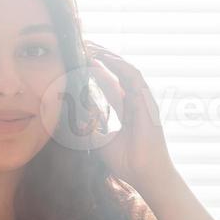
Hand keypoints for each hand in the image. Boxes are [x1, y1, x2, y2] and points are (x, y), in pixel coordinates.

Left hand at [84, 42, 175, 192]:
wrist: (145, 175)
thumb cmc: (127, 162)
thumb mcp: (99, 141)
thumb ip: (89, 127)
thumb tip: (72, 117)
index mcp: (127, 109)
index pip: (111, 82)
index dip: (97, 69)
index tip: (79, 59)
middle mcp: (136, 101)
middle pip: (118, 71)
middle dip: (101, 57)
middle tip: (82, 45)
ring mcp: (143, 100)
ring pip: (125, 69)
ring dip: (108, 56)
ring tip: (90, 46)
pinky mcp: (147, 102)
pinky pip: (134, 77)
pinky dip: (119, 65)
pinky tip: (104, 58)